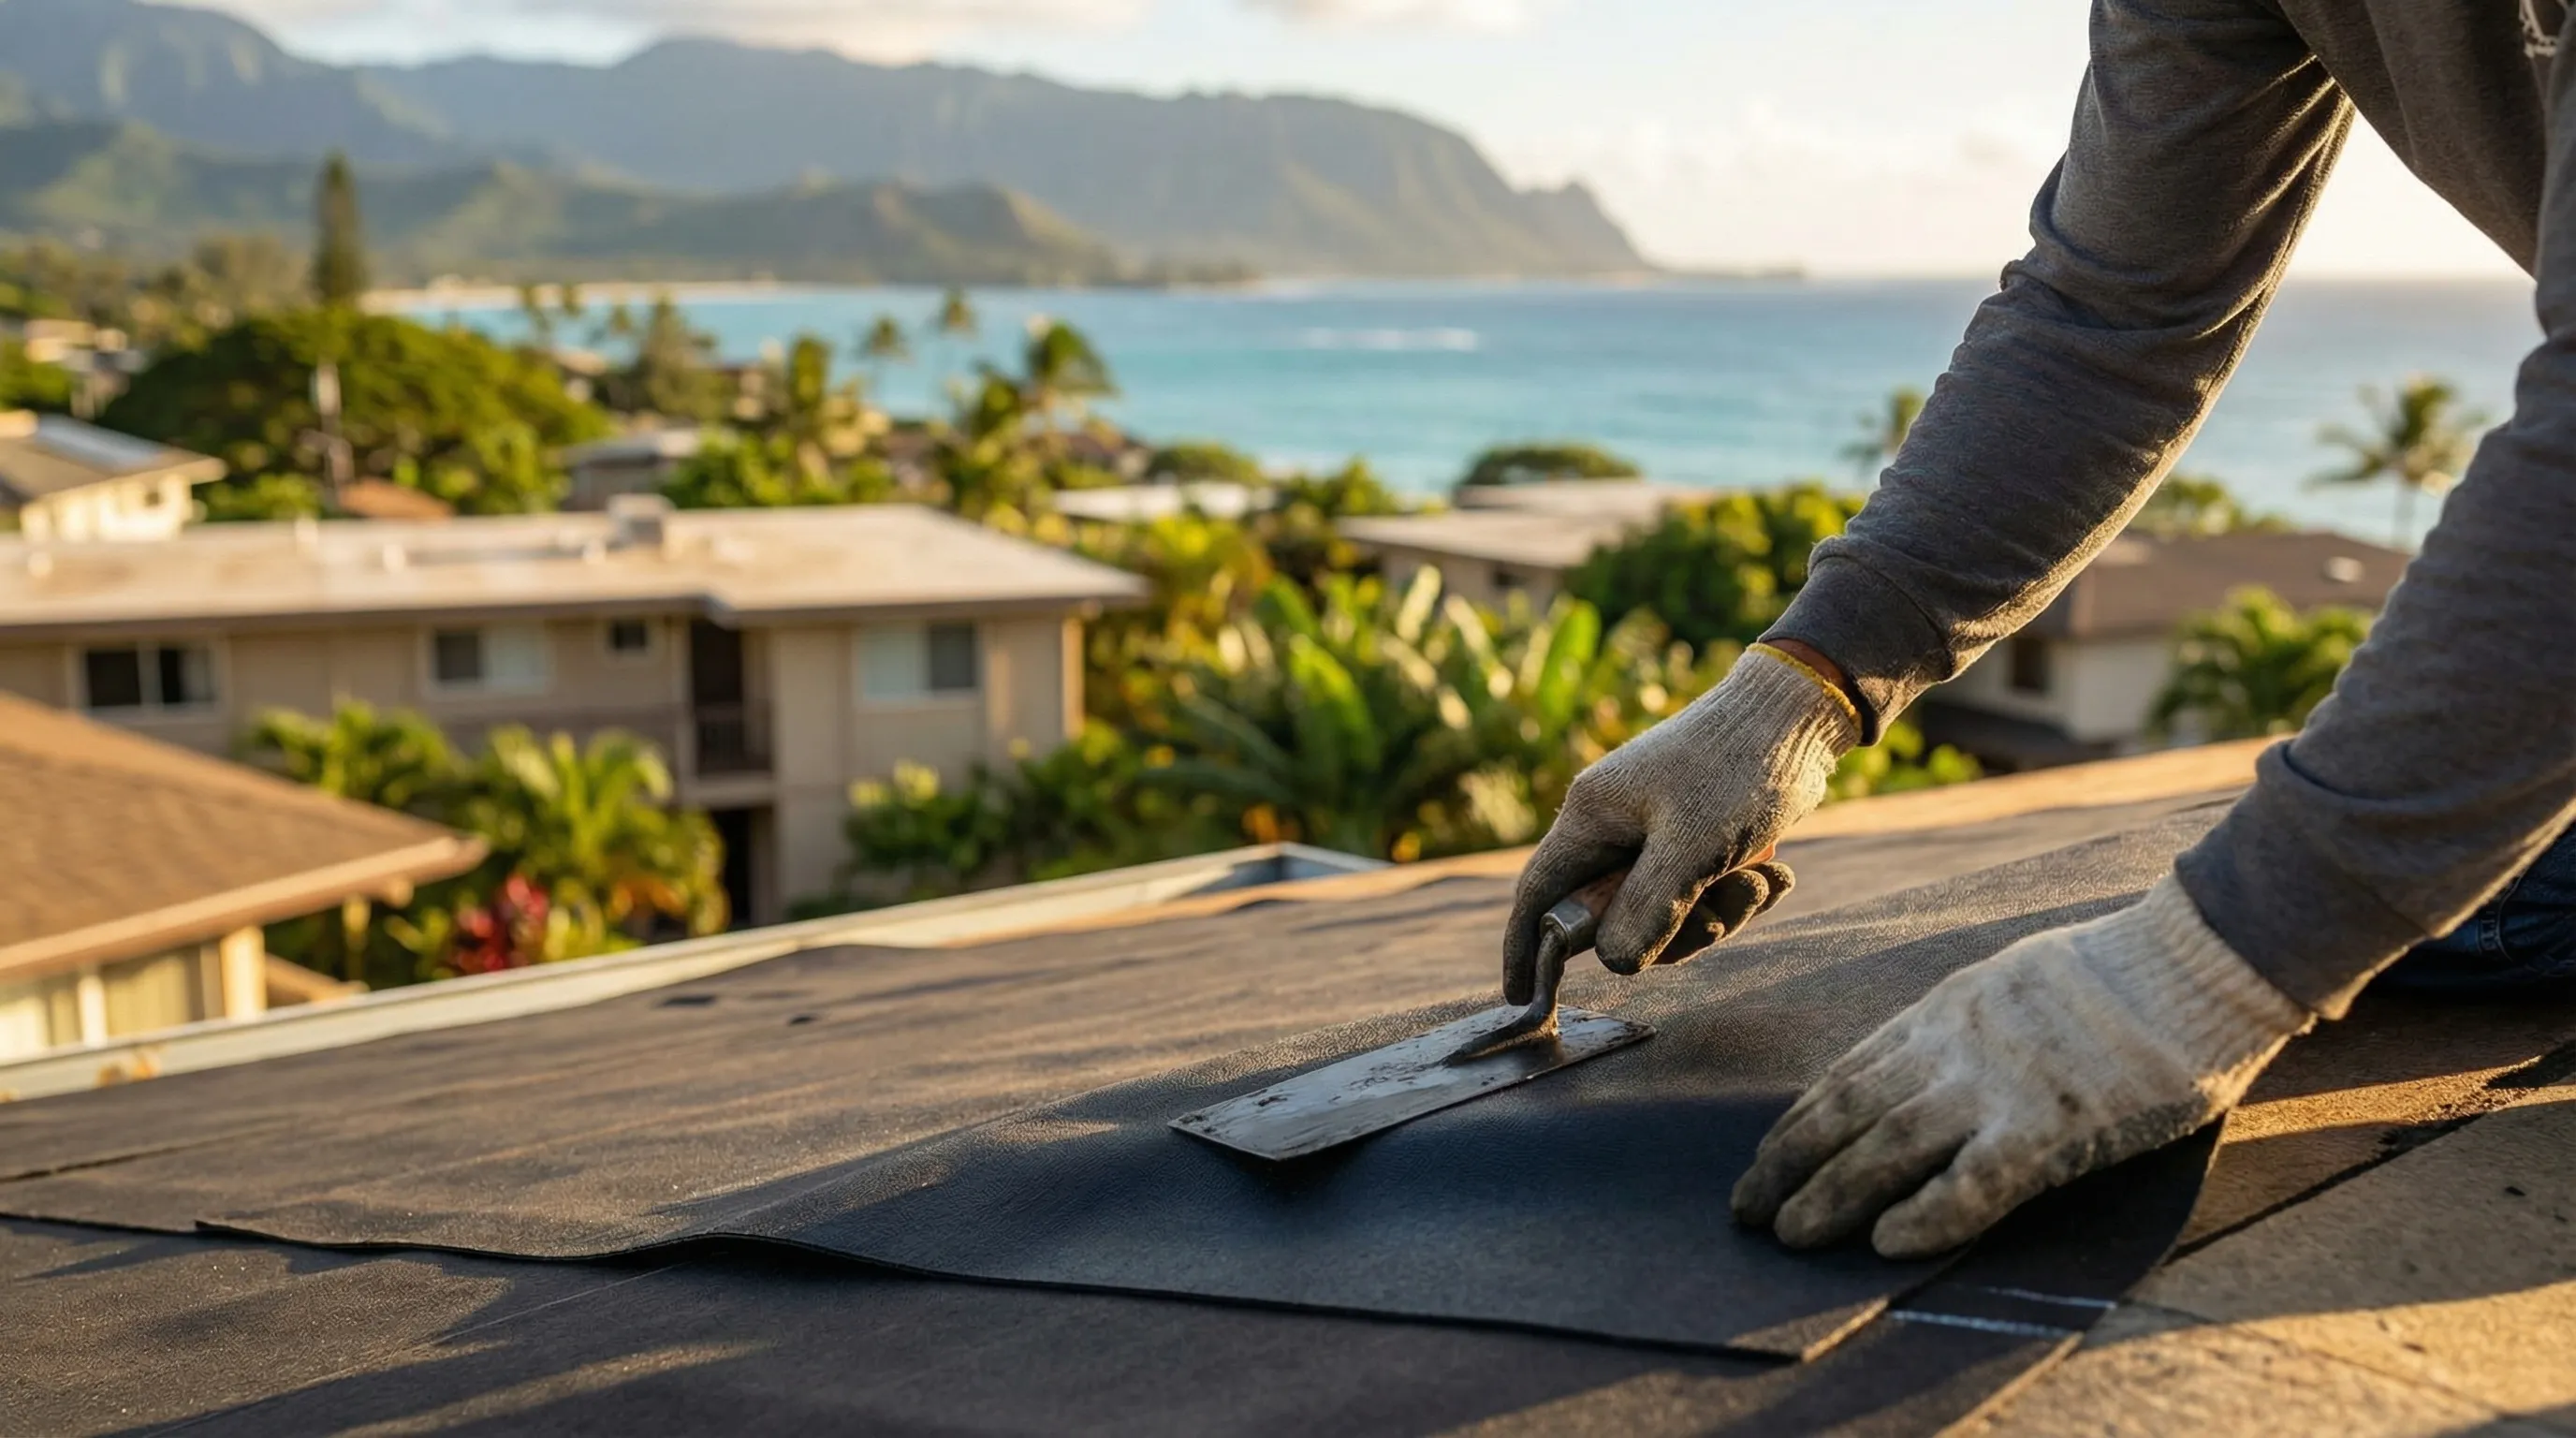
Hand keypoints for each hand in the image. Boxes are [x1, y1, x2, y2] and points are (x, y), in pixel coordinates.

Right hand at [1504, 643, 1860, 1002]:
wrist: (1801, 714)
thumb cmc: (1739, 768)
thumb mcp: (1694, 847)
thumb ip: (1648, 909)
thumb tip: (1615, 965)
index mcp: (1594, 815)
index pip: (1540, 891)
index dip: (1526, 946)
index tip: (1522, 996)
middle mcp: (1616, 824)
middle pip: (1617, 915)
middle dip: (1676, 930)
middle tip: (1724, 912)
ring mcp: (1656, 830)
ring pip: (1666, 909)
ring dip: (1719, 910)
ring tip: (1763, 881)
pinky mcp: (1696, 835)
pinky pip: (1700, 890)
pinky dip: (1738, 891)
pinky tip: (1775, 873)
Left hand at [1731, 876, 2314, 1258]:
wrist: (2193, 959)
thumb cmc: (2118, 975)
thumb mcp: (2012, 980)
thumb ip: (1964, 1025)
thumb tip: (1931, 1066)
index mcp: (1944, 1012)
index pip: (1848, 1073)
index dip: (1799, 1122)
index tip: (1765, 1158)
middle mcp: (1951, 1047)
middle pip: (1846, 1112)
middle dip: (1789, 1165)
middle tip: (1746, 1212)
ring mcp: (1997, 1086)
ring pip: (1887, 1147)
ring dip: (1831, 1195)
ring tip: (1789, 1237)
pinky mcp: (2053, 1127)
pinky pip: (1974, 1180)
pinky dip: (1928, 1215)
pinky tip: (1888, 1245)